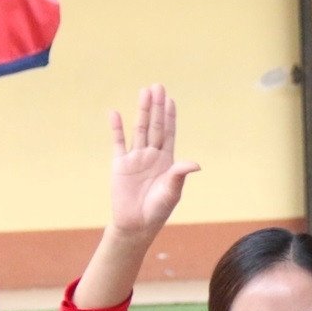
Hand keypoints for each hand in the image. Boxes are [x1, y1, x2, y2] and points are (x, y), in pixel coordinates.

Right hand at [109, 85, 200, 236]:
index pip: (169, 133)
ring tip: (144, 92)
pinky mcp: (120, 165)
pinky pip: (118, 143)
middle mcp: (152, 156)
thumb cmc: (158, 210)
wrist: (136, 225)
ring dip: (141, 111)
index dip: (170, 116)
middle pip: (154, 126)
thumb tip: (196, 164)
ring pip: (139, 129)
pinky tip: (115, 113)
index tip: (171, 99)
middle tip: (158, 86)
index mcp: (167, 161)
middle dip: (157, 107)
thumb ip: (180, 175)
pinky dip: (116, 128)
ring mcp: (135, 158)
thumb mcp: (172, 192)